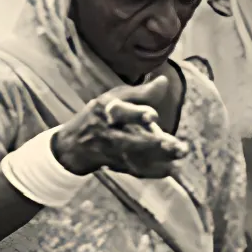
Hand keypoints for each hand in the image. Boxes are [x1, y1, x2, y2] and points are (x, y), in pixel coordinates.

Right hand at [51, 78, 189, 179]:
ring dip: (159, 159)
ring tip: (179, 157)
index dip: (136, 114)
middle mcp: (109, 132)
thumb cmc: (97, 116)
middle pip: (133, 139)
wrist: (72, 145)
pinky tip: (170, 169)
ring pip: (137, 157)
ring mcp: (111, 151)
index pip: (122, 112)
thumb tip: (164, 80)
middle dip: (155, 143)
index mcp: (108, 111)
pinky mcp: (115, 164)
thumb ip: (140, 92)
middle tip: (179, 146)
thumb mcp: (112, 98)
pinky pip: (135, 169)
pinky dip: (152, 171)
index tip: (152, 117)